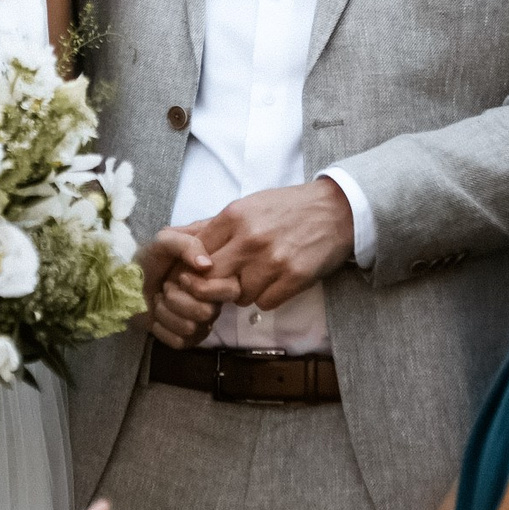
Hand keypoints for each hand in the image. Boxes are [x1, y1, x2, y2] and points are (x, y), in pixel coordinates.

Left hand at [136, 225, 218, 348]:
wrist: (124, 283)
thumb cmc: (148, 260)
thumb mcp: (165, 241)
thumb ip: (187, 244)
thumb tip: (206, 264)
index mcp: (214, 279)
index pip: (230, 290)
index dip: (202, 287)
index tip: (181, 277)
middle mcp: (212, 303)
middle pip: (207, 313)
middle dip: (176, 299)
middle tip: (165, 287)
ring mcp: (200, 324)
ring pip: (191, 328)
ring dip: (165, 311)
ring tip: (158, 300)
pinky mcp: (184, 340)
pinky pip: (180, 342)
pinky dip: (161, 328)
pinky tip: (156, 317)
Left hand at [183, 179, 355, 314]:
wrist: (336, 210)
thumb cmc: (287, 208)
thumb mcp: (247, 205)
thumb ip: (210, 225)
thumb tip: (172, 236)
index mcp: (234, 216)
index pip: (196, 254)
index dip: (194, 268)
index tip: (199, 272)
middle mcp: (250, 238)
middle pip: (211, 279)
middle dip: (213, 286)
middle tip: (224, 282)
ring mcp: (273, 260)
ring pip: (238, 296)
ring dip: (244, 292)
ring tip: (257, 276)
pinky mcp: (294, 278)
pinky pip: (264, 304)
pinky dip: (266, 297)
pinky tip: (275, 281)